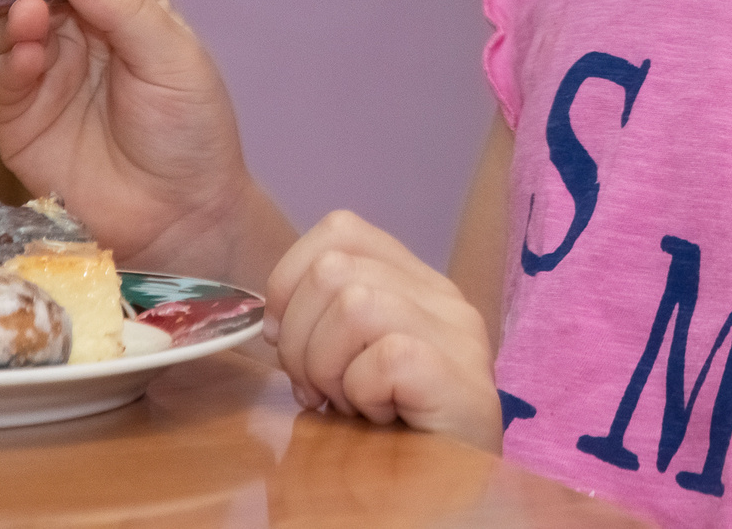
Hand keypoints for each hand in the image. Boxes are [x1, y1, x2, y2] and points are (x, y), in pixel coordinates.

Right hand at [0, 0, 286, 277]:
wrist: (180, 217)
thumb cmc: (190, 134)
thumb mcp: (173, 60)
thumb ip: (126, 8)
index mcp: (126, 14)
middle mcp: (82, 39)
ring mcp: (48, 79)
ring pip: (13, 30)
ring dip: (13, 17)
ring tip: (28, 18)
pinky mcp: (21, 122)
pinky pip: (0, 83)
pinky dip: (5, 64)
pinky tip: (24, 59)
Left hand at [265, 209, 501, 451]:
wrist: (437, 512)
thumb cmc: (381, 450)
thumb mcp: (344, 370)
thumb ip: (318, 324)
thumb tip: (268, 318)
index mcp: (415, 286)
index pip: (339, 230)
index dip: (291, 282)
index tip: (289, 346)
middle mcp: (446, 299)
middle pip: (334, 268)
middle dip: (301, 339)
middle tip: (323, 394)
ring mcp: (461, 338)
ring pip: (354, 301)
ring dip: (329, 368)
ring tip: (352, 408)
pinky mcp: (463, 380)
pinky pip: (384, 356)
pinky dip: (362, 394)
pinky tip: (379, 422)